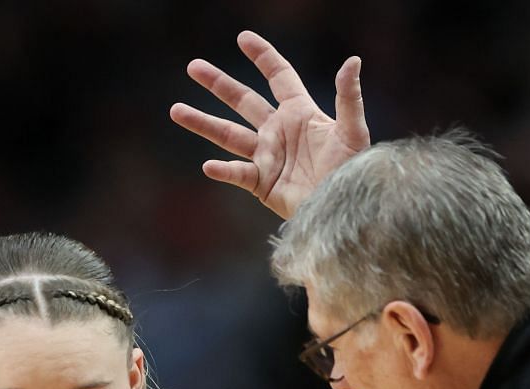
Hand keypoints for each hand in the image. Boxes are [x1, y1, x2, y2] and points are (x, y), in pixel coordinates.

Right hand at [170, 31, 369, 218]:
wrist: (343, 208)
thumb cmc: (352, 171)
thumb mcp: (352, 131)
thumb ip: (348, 98)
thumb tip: (352, 62)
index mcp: (299, 113)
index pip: (278, 76)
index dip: (262, 57)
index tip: (243, 38)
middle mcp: (278, 131)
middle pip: (242, 101)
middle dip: (218, 84)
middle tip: (193, 67)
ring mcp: (267, 157)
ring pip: (228, 135)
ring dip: (203, 122)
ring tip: (176, 110)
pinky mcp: (262, 183)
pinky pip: (237, 173)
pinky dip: (223, 171)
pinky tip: (208, 165)